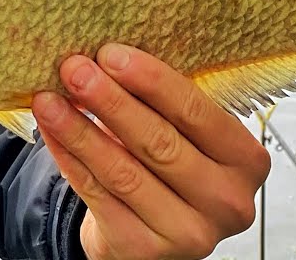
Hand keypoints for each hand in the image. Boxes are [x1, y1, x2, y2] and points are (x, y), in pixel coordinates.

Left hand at [32, 45, 270, 259]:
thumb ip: (162, 102)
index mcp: (245, 160)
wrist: (153, 232)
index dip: (150, 81)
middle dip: (110, 101)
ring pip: (123, 172)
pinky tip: (52, 132)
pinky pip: (98, 195)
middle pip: (159, 142)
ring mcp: (189, 233)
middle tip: (74, 70)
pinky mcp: (146, 251)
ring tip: (50, 100)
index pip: (196, 112)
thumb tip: (107, 58)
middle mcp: (226, 201)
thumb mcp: (185, 135)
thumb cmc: (171, 168)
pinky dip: (70, 159)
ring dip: (79, 130)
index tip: (110, 54)